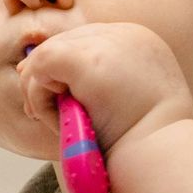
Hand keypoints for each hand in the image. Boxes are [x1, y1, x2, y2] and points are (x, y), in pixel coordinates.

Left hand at [18, 21, 192, 165]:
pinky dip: (38, 97)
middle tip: (38, 113)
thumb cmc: (141, 144)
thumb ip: (98, 83)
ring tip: (63, 124)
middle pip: (65, 42)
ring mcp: (107, 42)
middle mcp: (127, 33)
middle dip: (45, 79)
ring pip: (47, 54)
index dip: (64, 70)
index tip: (57, 100)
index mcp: (142, 42)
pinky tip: (60, 120)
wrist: (160, 159)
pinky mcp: (84, 59)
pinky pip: (40, 66)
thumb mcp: (129, 103)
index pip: (88, 42)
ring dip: (43, 94)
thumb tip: (33, 68)